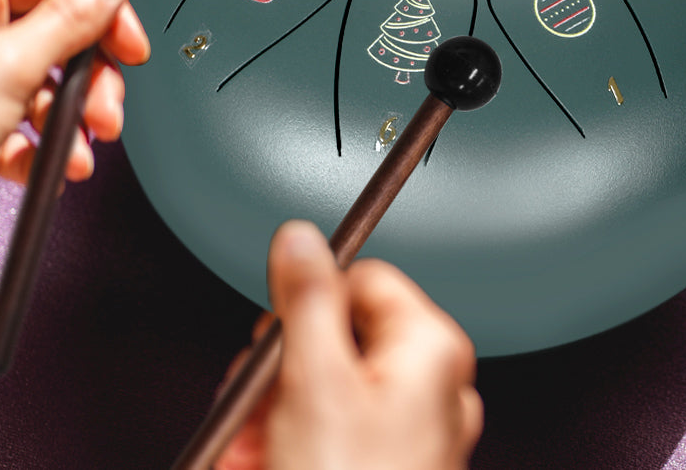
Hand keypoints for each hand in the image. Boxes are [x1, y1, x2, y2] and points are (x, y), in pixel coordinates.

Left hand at [0, 0, 149, 189]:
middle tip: (105, 111)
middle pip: (57, 33)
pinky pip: (15, 123)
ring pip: (41, 83)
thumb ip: (73, 19)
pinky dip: (39, 147)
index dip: (103, 10)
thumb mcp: (8, 67)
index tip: (130, 47)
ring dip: (70, 122)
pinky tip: (48, 168)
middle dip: (90, 79)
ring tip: (79, 151)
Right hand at [218, 221, 482, 469]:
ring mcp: (414, 436)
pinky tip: (261, 466)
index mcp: (432, 347)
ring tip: (252, 451)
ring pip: (324, 391)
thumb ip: (306, 298)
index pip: (361, 278)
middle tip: (256, 406)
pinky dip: (289, 446)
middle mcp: (433, 386)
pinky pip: (329, 436)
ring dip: (272, 416)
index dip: (309, 300)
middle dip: (280, 373)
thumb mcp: (313, 381)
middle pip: (337, 337)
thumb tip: (301, 239)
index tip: (275, 333)